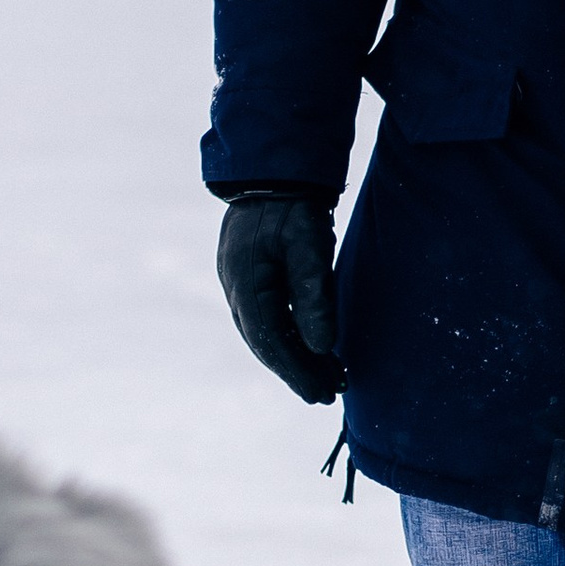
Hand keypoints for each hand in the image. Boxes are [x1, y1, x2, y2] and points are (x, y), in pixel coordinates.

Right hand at [217, 193, 342, 403]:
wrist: (274, 171)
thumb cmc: (295, 205)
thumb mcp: (311, 246)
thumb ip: (314, 295)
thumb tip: (321, 347)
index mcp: (245, 283)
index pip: (271, 341)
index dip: (297, 372)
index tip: (322, 394)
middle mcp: (234, 288)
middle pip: (265, 344)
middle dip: (297, 372)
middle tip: (330, 394)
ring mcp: (237, 283)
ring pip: (264, 334)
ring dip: (295, 358)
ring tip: (329, 377)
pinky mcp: (247, 278)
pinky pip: (265, 319)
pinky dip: (289, 338)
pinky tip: (312, 349)